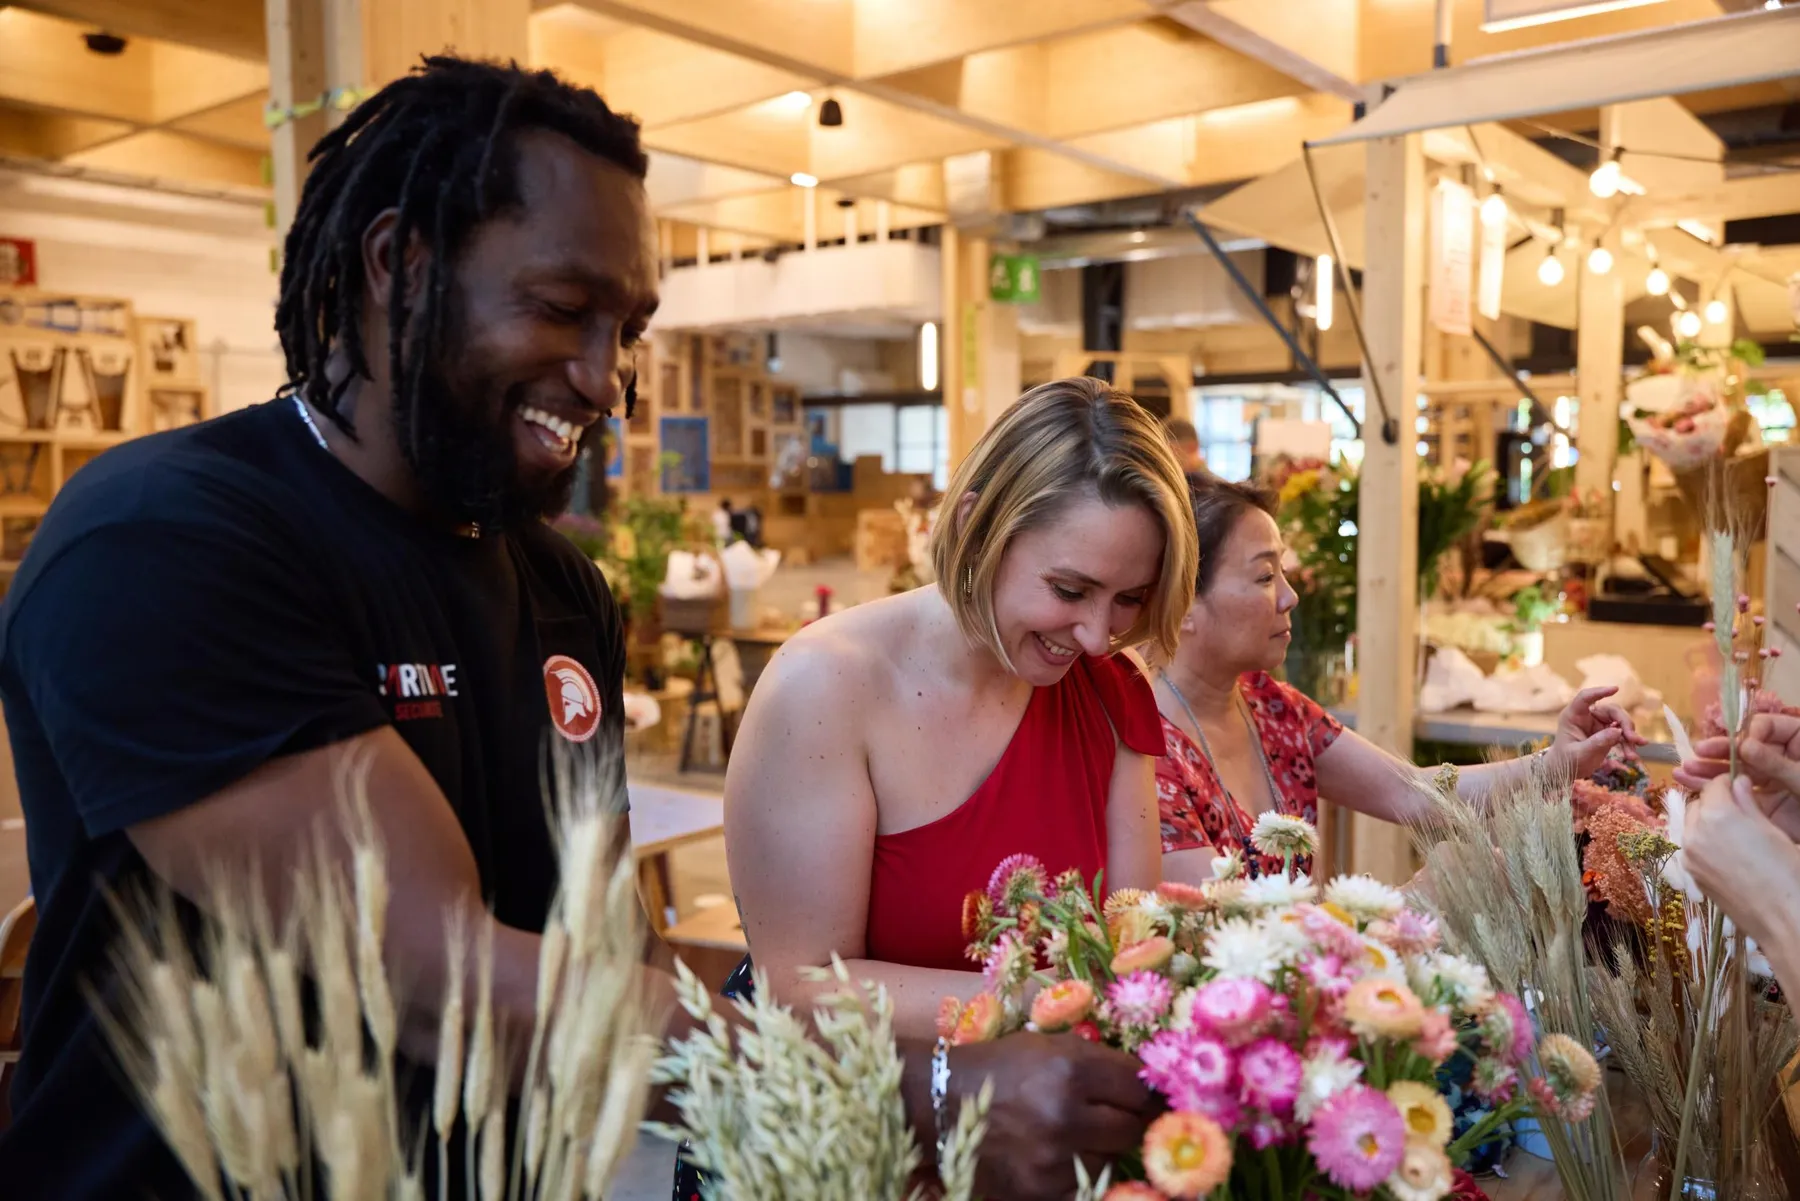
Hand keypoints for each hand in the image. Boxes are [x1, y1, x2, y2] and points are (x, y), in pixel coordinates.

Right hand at [950, 1032, 1155, 1199]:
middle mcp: (1066, 1115)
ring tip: (1074, 1133)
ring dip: (1102, 1148)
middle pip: (1132, 1129)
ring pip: (1111, 1161)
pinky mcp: (1040, 1191)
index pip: (1139, 1090)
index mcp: (1071, 1069)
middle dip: (1127, 1120)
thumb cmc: (1004, 1066)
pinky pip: (1086, 1187)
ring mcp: (1053, 1159)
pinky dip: (1080, 1173)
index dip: (1146, 1093)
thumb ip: (1103, 1063)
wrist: (943, 1103)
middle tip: (1112, 1115)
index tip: (1146, 1096)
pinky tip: (1060, 1154)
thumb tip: (1152, 1085)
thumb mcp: (1052, 1046)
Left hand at [1549, 685, 1645, 778]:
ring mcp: (1599, 724)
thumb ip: (1597, 742)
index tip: (1615, 689)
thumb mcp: (1580, 753)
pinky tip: (1633, 755)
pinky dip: (1629, 744)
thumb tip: (1617, 731)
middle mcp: (1588, 716)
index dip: (1599, 692)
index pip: (1585, 697)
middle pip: (1612, 711)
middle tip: (1633, 739)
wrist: (1565, 770)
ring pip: (1621, 723)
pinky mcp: (1608, 733)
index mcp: (1574, 715)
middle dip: (1625, 724)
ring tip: (1633, 755)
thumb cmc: (1566, 760)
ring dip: (1630, 737)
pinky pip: (1623, 735)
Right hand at [1675, 713, 1799, 841]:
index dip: (1753, 733)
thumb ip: (1779, 764)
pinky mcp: (1765, 805)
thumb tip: (1744, 746)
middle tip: (1699, 754)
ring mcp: (1774, 782)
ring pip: (1738, 772)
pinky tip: (1690, 784)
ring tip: (1685, 771)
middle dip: (1721, 752)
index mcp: (1798, 742)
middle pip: (1747, 749)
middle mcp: (1783, 758)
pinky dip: (1715, 791)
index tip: (1743, 746)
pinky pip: (1737, 794)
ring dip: (1710, 771)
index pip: (1770, 726)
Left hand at [1684, 773, 1799, 955]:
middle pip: (1697, 805)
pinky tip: (1726, 852)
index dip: (1727, 783)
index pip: (1713, 786)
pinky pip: (1691, 847)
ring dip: (1705, 822)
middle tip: (1738, 811)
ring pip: (1690, 826)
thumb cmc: (1785, 870)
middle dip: (1714, 802)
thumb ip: (1748, 803)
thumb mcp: (1771, 829)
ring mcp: (1688, 855)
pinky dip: (1702, 842)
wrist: (1782, 916)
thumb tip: (1738, 782)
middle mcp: (1694, 832)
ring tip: (1732, 833)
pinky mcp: (1690, 874)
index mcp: (1716, 815)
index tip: (1740, 786)